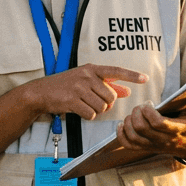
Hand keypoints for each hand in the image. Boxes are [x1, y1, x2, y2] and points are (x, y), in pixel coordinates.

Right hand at [18, 64, 145, 121]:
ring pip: (102, 107)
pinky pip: (91, 114)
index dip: (131, 75)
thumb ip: (107, 85)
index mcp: (91, 69)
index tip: (145, 79)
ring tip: (84, 104)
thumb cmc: (65, 86)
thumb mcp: (85, 81)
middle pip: (111, 96)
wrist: (41, 92)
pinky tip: (79, 110)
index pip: (116, 71)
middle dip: (106, 104)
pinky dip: (87, 116)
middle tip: (94, 101)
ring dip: (96, 111)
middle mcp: (87, 76)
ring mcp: (79, 88)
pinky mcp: (72, 101)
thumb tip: (126, 90)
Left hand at [116, 97, 185, 158]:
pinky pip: (129, 145)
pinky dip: (121, 135)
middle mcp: (163, 140)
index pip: (158, 123)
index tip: (148, 104)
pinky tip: (122, 124)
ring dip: (128, 122)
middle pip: (142, 129)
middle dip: (136, 114)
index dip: (148, 112)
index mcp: (176, 130)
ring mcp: (154, 146)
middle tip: (140, 107)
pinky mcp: (147, 149)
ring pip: (134, 137)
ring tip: (133, 114)